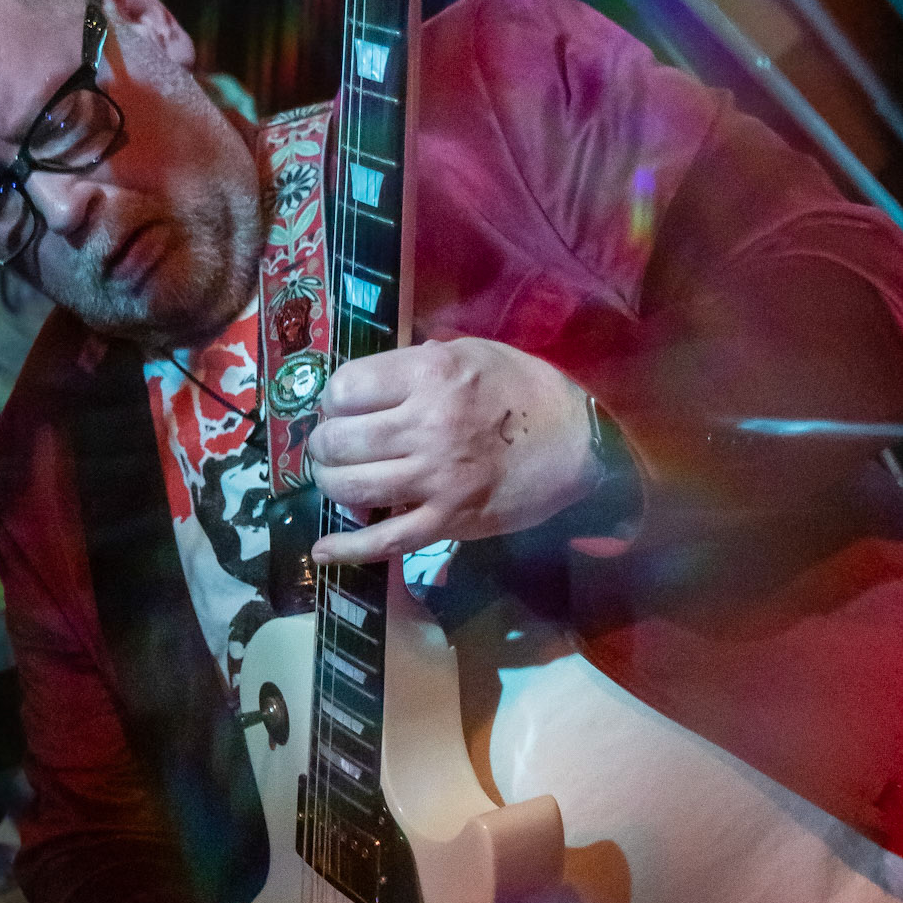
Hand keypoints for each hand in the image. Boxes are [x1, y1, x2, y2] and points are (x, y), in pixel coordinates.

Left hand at [307, 337, 596, 566]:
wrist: (580, 443)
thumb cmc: (523, 389)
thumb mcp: (471, 352)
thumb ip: (418, 361)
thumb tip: (369, 382)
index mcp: (431, 375)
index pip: (346, 388)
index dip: (332, 399)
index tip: (341, 406)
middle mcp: (427, 425)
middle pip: (340, 440)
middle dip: (322, 444)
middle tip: (329, 444)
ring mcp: (437, 478)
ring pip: (352, 488)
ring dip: (330, 484)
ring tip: (333, 477)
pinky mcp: (450, 521)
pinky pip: (387, 541)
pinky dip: (348, 548)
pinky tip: (323, 550)